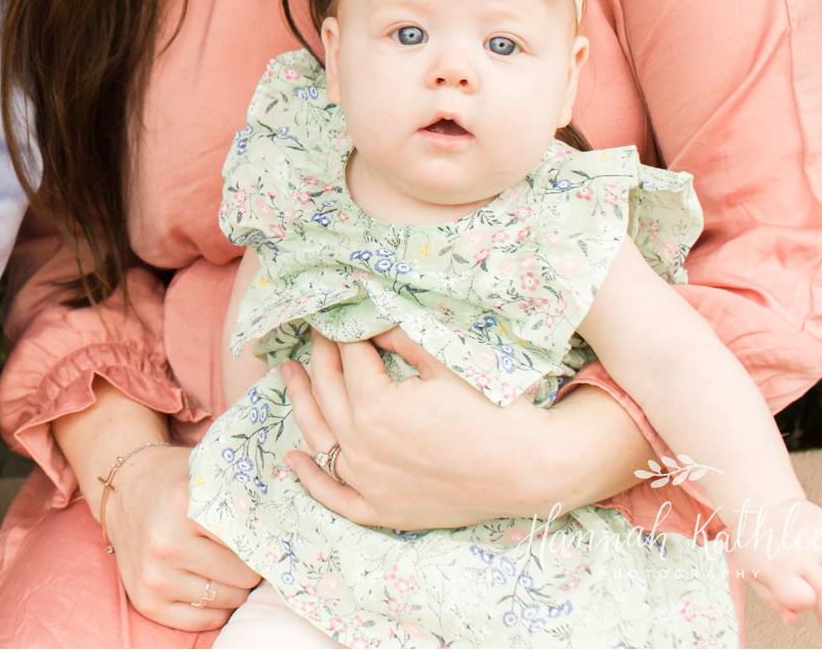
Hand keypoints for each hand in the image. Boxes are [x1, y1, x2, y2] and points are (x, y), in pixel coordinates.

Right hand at [103, 444, 259, 630]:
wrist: (123, 492)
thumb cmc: (174, 483)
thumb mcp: (206, 472)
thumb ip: (242, 489)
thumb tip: (289, 514)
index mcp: (182, 505)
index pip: (249, 541)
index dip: (263, 540)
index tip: (266, 535)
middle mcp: (165, 544)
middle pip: (243, 576)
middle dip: (250, 565)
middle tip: (241, 550)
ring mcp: (154, 576)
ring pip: (227, 601)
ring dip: (235, 587)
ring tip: (223, 563)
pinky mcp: (147, 602)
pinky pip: (204, 621)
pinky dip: (216, 607)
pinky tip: (208, 582)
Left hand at [281, 328, 546, 530]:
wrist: (533, 469)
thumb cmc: (494, 409)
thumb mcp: (445, 362)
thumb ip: (400, 337)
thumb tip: (369, 313)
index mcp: (375, 405)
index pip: (348, 356)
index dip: (343, 329)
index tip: (336, 310)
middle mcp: (362, 445)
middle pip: (328, 390)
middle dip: (319, 356)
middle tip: (316, 332)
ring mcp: (369, 481)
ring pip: (320, 436)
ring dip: (301, 402)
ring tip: (288, 374)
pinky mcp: (383, 509)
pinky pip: (335, 497)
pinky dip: (311, 479)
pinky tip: (293, 460)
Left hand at [730, 498, 821, 631]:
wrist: (760, 504)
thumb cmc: (753, 542)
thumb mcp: (750, 572)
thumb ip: (772, 599)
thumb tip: (793, 620)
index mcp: (776, 567)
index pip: (804, 599)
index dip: (804, 605)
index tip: (801, 602)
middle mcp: (799, 554)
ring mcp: (817, 541)